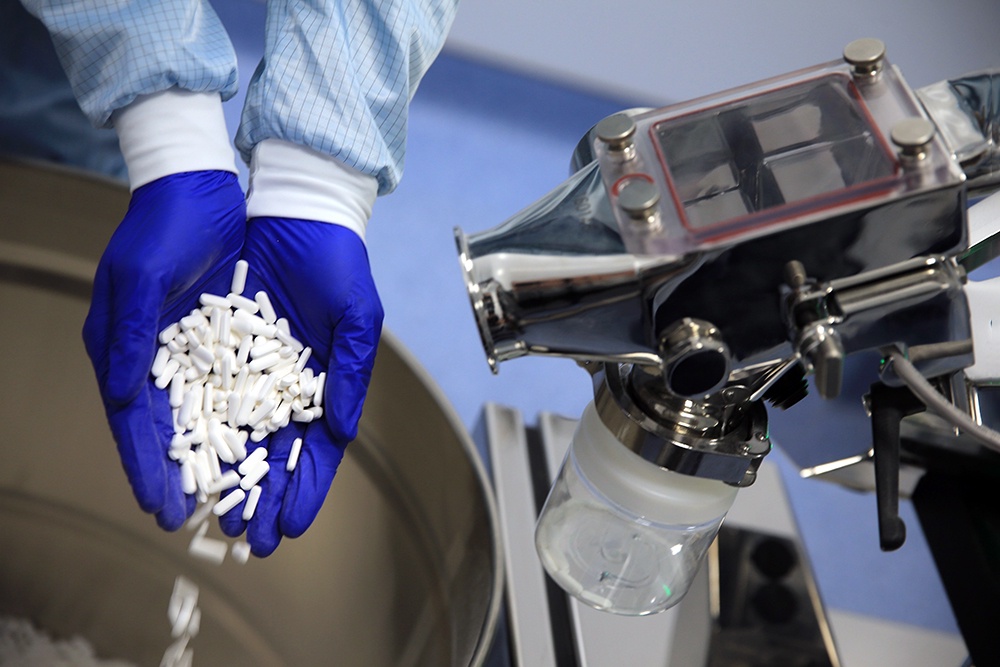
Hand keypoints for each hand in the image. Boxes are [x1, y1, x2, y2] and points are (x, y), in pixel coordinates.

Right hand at [82, 170, 245, 529]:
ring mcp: (204, 357)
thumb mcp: (140, 276)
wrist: (202, 187)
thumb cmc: (161, 226)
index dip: (149, 469)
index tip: (164, 512)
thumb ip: (129, 336)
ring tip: (259, 509)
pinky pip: (252, 394)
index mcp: (128, 353)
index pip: (136, 425)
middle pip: (183, 436)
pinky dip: (262, 427)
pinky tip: (278, 457)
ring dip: (238, 465)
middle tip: (226, 529)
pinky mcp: (239, 344)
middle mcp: (164, 363)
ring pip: (221, 423)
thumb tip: (118, 396)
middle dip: (202, 484)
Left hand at [217, 217, 382, 555]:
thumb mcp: (355, 317)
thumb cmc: (337, 265)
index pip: (316, 451)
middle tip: (251, 540)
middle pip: (272, 455)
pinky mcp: (211, 351)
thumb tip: (340, 431)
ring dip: (226, 480)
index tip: (293, 528)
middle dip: (264, 500)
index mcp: (324, 387)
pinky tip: (185, 466)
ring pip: (233, 436)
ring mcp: (246, 372)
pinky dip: (193, 434)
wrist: (293, 214)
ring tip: (215, 518)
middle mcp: (283, 388)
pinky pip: (200, 398)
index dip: (307, 490)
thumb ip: (349, 373)